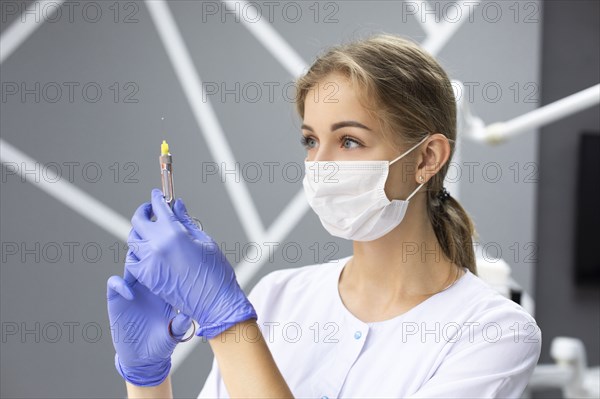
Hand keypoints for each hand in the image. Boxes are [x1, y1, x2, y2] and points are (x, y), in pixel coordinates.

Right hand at [107, 247, 192, 386]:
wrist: (143, 358)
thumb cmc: (162, 343)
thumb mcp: (174, 334)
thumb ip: (180, 325)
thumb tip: (188, 315)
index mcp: (163, 290)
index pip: (164, 267)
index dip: (166, 261)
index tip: (170, 261)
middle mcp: (147, 287)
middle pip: (146, 261)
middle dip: (149, 256)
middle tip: (152, 259)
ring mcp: (131, 292)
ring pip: (130, 267)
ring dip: (133, 266)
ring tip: (139, 275)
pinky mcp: (117, 301)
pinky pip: (114, 284)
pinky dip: (120, 284)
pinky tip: (129, 294)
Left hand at [126, 189, 256, 337]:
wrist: (215, 302)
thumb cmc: (216, 271)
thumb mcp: (204, 241)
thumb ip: (186, 221)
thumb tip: (176, 205)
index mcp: (174, 233)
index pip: (158, 208)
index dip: (157, 198)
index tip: (157, 195)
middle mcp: (157, 246)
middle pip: (139, 221)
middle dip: (144, 211)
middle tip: (150, 210)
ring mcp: (149, 263)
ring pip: (133, 240)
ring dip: (139, 232)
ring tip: (149, 230)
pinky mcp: (147, 278)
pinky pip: (133, 261)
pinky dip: (136, 253)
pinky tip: (146, 252)